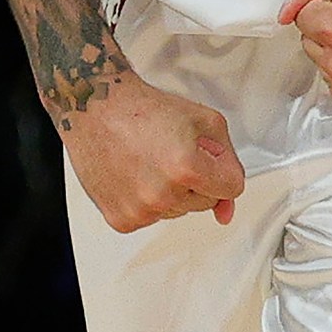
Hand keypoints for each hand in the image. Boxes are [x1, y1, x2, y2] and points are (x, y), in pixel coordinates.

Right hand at [64, 70, 245, 233]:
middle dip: (199, 179)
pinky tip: (138, 175)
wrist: (99, 111)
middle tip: (175, 153)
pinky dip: (151, 201)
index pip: (232, 188)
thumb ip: (229, 163)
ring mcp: (140, 211)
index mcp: (186, 168)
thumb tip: (226, 212)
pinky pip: (154, 217)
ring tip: (153, 161)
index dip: (223, 169)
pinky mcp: (121, 220)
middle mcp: (162, 195)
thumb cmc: (147, 111)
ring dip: (174, 191)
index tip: (210, 158)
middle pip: (206, 202)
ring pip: (180, 211)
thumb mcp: (207, 121)